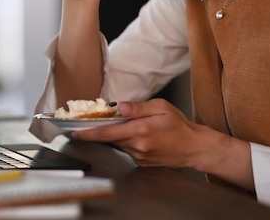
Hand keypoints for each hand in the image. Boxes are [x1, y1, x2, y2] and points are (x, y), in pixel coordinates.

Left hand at [71, 99, 205, 168]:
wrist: (194, 148)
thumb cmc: (180, 126)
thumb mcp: (162, 108)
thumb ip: (139, 107)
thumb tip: (121, 107)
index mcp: (140, 131)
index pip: (107, 133)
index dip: (88, 133)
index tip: (74, 132)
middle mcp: (137, 146)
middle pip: (110, 138)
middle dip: (102, 130)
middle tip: (98, 121)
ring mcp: (139, 156)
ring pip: (118, 143)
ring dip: (117, 135)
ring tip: (131, 126)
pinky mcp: (141, 162)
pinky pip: (127, 149)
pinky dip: (126, 141)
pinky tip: (139, 135)